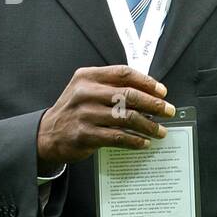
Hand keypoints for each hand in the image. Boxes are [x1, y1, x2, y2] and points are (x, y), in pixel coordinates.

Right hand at [37, 65, 175, 171]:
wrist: (47, 133)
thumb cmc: (73, 110)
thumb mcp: (85, 89)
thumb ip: (110, 86)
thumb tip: (147, 92)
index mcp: (87, 77)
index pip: (123, 73)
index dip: (146, 82)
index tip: (162, 92)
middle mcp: (85, 93)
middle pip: (128, 95)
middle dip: (153, 104)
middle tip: (168, 111)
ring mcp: (85, 114)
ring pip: (126, 118)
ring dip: (148, 126)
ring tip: (160, 131)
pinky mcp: (85, 135)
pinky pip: (117, 137)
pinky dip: (134, 140)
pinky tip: (143, 142)